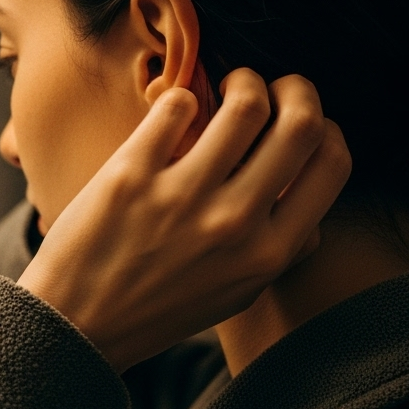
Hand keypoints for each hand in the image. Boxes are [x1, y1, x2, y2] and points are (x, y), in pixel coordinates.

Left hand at [18, 70, 351, 372]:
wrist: (76, 326)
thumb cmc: (154, 310)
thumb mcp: (233, 296)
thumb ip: (277, 255)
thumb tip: (310, 215)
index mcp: (267, 254)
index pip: (332, 164)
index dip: (326, 129)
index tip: (300, 122)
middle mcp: (233, 224)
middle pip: (300, 123)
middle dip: (294, 89)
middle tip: (272, 88)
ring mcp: (181, 198)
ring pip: (246, 103)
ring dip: (243, 82)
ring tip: (227, 87)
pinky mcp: (130, 176)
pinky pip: (175, 105)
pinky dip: (179, 98)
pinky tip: (171, 114)